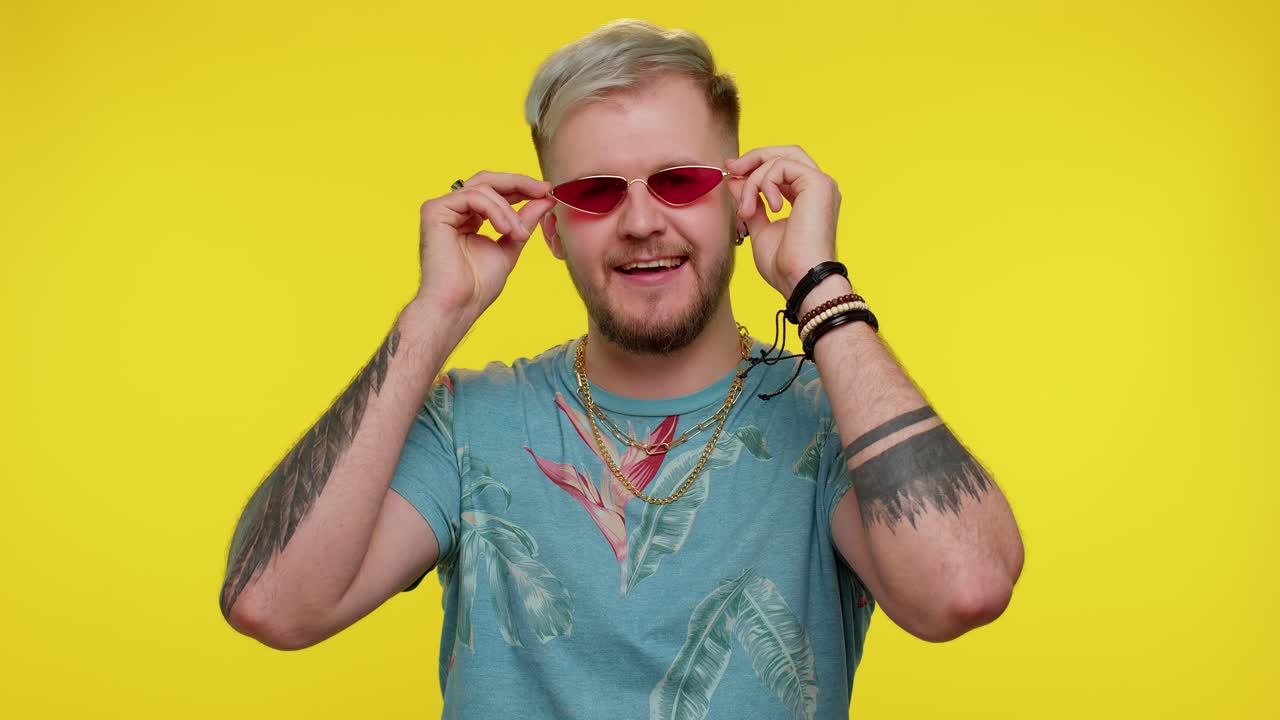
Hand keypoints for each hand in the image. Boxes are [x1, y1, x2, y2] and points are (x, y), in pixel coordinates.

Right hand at [416, 171, 555, 319]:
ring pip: (483, 188)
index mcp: (468, 217)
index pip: (495, 191)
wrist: (459, 305)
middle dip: (519, 183)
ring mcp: (442, 208)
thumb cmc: (478, 285)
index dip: (521, 187)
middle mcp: (453, 210)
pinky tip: (506, 229)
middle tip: (543, 190)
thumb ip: (524, 221)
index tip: (547, 191)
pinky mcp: (434, 211)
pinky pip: (473, 197)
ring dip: (508, 210)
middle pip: (487, 180)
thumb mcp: (511, 244)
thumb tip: (545, 199)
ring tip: (519, 234)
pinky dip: (495, 210)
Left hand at [726, 146, 841, 298]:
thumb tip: (734, 179)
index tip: (731, 171)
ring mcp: (821, 184)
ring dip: (753, 182)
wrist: (800, 280)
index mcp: (809, 196)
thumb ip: (750, 201)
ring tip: (747, 211)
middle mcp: (819, 187)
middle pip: (786, 152)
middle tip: (731, 167)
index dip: (756, 164)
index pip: (783, 167)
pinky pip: (781, 166)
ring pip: (779, 159)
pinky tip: (766, 209)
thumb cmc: (784, 264)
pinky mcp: (818, 184)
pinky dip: (764, 183)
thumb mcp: (759, 227)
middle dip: (754, 158)